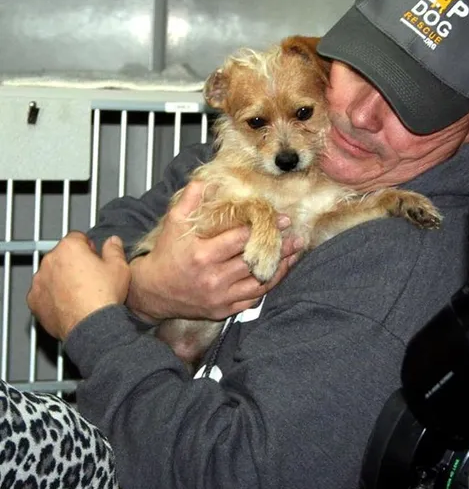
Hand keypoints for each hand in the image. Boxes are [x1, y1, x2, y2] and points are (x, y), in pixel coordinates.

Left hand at [27, 232, 130, 340]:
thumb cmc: (104, 296)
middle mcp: (50, 261)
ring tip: (80, 293)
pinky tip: (68, 303)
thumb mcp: (119, 268)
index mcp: (69, 248)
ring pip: (51, 274)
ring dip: (61, 279)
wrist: (91, 325)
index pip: (78, 237)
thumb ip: (114, 249)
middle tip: (91, 278)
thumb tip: (113, 241)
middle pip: (63, 255)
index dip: (89, 248)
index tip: (95, 259)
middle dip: (74, 263)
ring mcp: (39, 281)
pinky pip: (43, 293)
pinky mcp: (34, 300)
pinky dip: (52, 296)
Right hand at [126, 181, 302, 322]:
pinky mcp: (223, 310)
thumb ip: (190, 200)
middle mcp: (213, 277)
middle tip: (296, 236)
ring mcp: (219, 296)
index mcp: (202, 254)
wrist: (153, 291)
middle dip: (278, 247)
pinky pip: (252, 300)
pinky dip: (268, 287)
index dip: (262, 228)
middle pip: (254, 260)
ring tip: (294, 253)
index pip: (240, 239)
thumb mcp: (173, 223)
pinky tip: (278, 274)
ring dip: (279, 268)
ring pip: (258, 282)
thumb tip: (205, 178)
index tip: (281, 219)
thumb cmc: (166, 254)